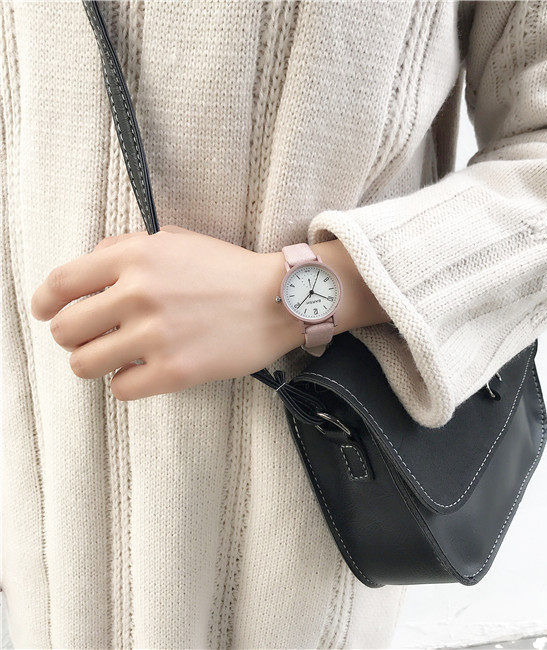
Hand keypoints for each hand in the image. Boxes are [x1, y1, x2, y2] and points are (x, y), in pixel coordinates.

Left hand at [30, 225, 303, 400]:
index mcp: (134, 259)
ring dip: (96, 363)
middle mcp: (138, 295)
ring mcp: (155, 336)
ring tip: (119, 358)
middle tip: (95, 339)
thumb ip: (127, 247)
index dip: (44, 303)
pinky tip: (147, 371)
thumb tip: (90, 263)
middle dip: (74, 337)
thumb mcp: (176, 241)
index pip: (60, 284)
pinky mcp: (175, 372)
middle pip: (65, 330)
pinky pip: (121, 390)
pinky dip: (128, 383)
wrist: (279, 299)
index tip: (46, 313)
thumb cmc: (229, 270)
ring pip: (84, 365)